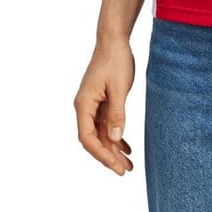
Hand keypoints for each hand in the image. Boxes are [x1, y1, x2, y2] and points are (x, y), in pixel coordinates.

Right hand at [74, 38, 135, 174]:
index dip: (101, 154)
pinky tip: (126, 147)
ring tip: (128, 164)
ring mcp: (92, 105)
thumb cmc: (115, 60)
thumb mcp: (119, 88)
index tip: (116, 166)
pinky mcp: (101, 101)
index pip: (87, 138)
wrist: (114, 40)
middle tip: (125, 171)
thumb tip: (114, 139)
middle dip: (108, 157)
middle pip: (93, 139)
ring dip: (113, 149)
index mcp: (83, 105)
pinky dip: (115, 136)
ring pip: (101, 134)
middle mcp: (84, 107)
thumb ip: (117, 114)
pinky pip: (106, 124)